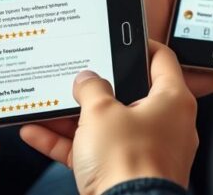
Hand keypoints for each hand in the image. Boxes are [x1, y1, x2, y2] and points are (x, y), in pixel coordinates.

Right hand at [20, 42, 197, 193]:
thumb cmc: (130, 164)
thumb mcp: (100, 112)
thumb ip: (91, 88)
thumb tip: (87, 80)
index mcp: (173, 99)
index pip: (161, 59)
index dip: (141, 45)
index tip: (124, 38)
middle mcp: (167, 124)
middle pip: (128, 95)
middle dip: (96, 89)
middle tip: (76, 77)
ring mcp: (148, 151)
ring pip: (108, 126)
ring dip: (75, 118)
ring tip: (48, 105)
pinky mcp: (127, 174)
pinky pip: (96, 151)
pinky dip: (69, 143)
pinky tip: (39, 134)